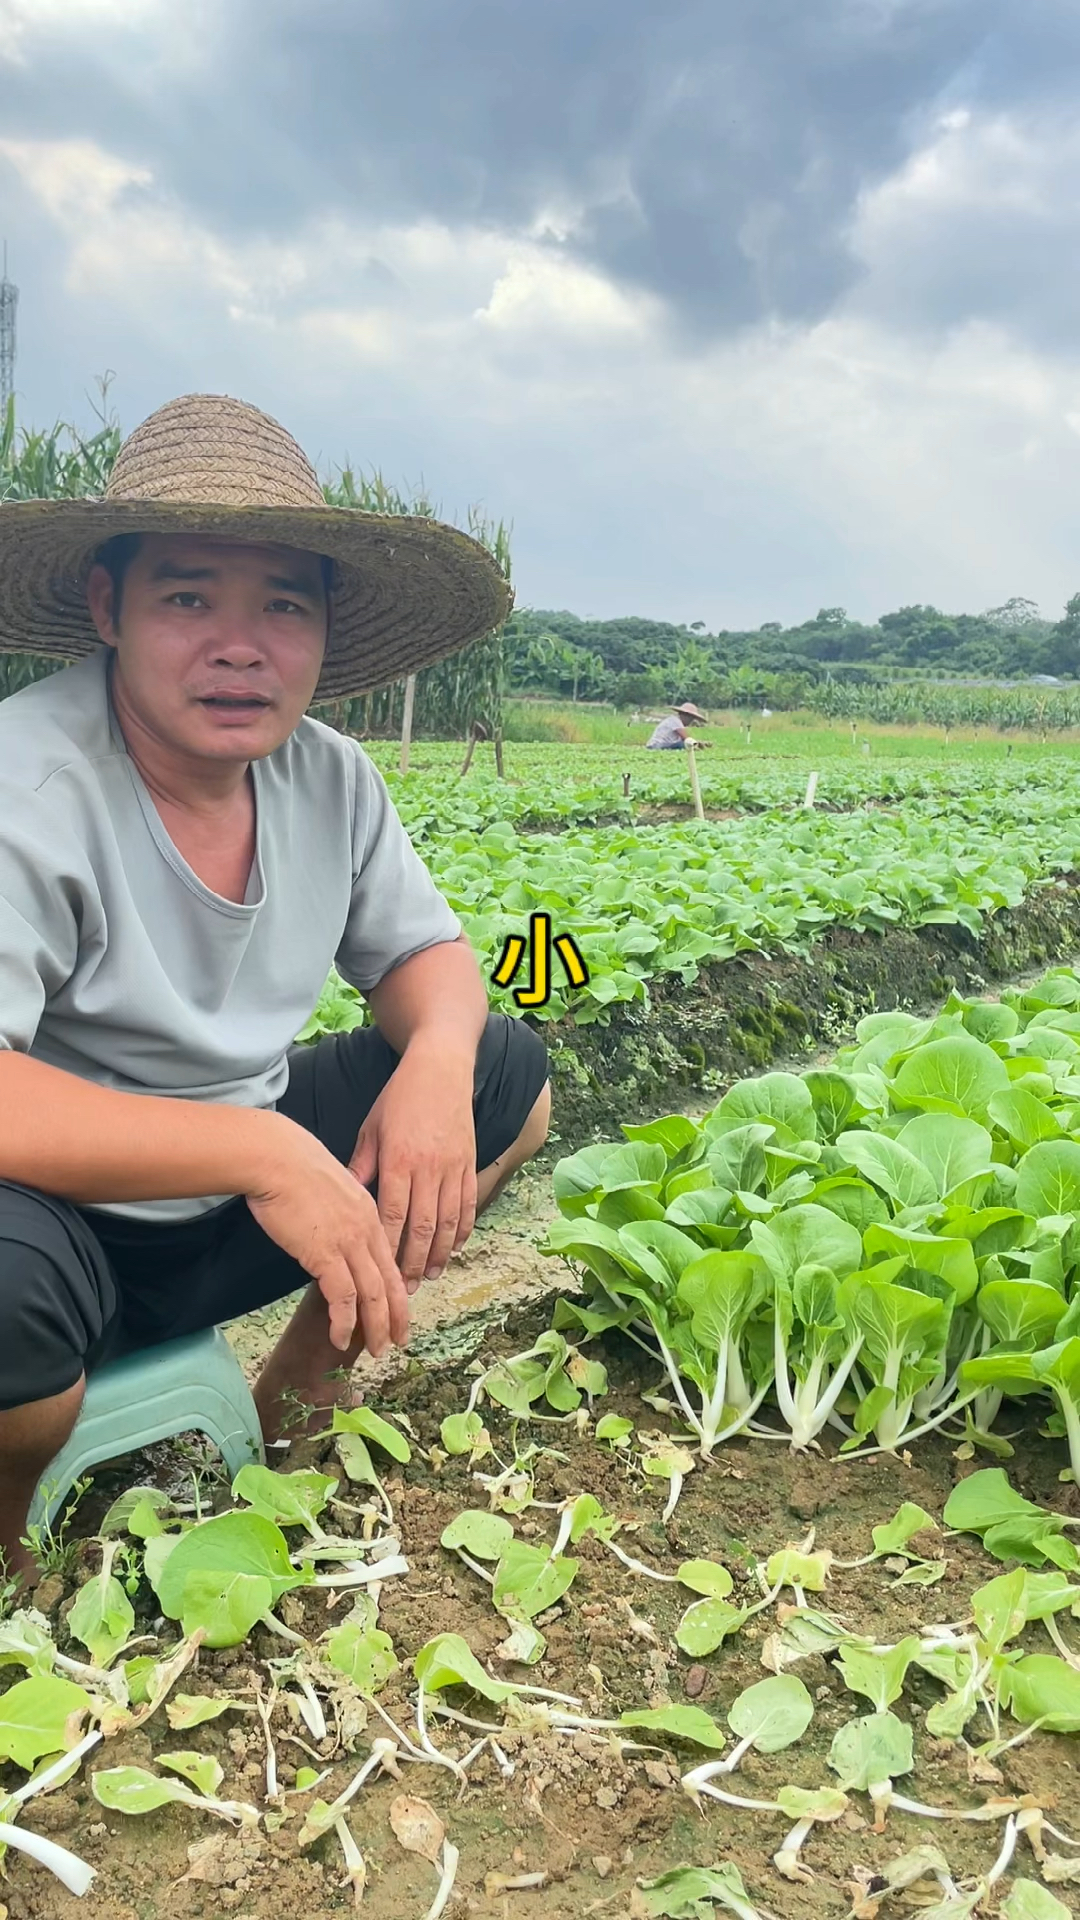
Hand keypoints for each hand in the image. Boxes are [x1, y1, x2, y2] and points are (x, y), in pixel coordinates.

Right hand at [246, 1118, 408, 1355]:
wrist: (276, 1158)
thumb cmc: (292, 1168)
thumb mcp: (330, 1187)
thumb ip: (340, 1212)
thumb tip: (333, 1231)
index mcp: (369, 1214)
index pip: (391, 1260)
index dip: (398, 1290)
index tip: (399, 1310)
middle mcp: (366, 1231)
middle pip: (391, 1282)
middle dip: (398, 1316)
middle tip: (399, 1341)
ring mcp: (348, 1243)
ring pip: (373, 1294)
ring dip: (377, 1327)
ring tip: (377, 1349)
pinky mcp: (325, 1254)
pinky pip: (343, 1297)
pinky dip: (345, 1322)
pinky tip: (341, 1338)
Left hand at [348, 1042, 477, 1293]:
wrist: (442, 1067)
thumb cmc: (399, 1096)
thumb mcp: (372, 1127)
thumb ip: (362, 1164)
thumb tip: (348, 1197)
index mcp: (398, 1159)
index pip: (393, 1214)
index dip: (389, 1248)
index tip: (381, 1273)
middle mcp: (428, 1167)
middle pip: (422, 1227)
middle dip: (414, 1262)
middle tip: (405, 1290)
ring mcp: (453, 1165)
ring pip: (448, 1221)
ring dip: (440, 1253)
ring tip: (430, 1276)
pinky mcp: (469, 1161)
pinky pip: (468, 1203)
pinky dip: (462, 1229)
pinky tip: (455, 1248)